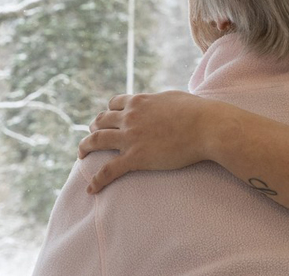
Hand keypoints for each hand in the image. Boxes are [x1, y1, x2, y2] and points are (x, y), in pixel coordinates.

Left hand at [78, 90, 228, 192]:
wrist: (207, 127)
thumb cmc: (198, 112)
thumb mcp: (174, 98)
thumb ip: (161, 101)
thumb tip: (163, 103)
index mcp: (139, 102)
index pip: (114, 104)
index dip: (107, 111)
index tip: (105, 118)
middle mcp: (130, 117)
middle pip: (101, 121)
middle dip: (94, 127)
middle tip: (91, 137)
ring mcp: (131, 137)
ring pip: (97, 140)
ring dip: (85, 147)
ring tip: (81, 155)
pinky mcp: (136, 157)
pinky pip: (109, 170)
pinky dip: (97, 180)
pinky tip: (90, 189)